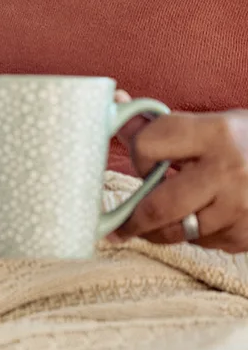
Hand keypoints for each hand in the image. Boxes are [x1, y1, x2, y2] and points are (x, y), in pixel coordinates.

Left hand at [112, 109, 247, 252]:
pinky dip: (200, 236)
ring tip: (160, 223)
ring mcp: (242, 205)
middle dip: (134, 220)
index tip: (143, 159)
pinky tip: (205, 219)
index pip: (149, 145)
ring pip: (182, 231)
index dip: (139, 153)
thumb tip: (115, 105)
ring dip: (166, 230)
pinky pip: (209, 244)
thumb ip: (162, 125)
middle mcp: (228, 170)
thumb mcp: (211, 122)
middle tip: (120, 227)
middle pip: (159, 206)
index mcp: (214, 132)